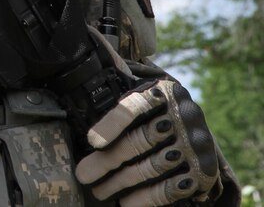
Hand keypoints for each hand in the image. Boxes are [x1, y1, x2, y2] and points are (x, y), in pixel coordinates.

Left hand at [75, 78, 219, 206]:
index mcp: (163, 92)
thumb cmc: (152, 110)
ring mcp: (196, 144)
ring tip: (99, 192)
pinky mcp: (204, 170)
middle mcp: (184, 115)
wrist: (191, 125)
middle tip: (84, 175)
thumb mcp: (139, 95)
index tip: (92, 142)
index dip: (113, 124)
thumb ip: (120, 96)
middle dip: (107, 161)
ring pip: (152, 167)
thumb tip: (97, 95)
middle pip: (139, 141)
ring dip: (121, 182)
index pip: (136, 105)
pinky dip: (146, 198)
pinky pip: (171, 188)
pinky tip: (126, 203)